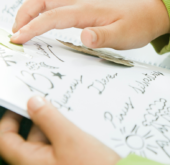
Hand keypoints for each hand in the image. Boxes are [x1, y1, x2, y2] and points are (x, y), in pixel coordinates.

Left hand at [0, 96, 120, 164]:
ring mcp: (53, 164)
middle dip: (40, 115)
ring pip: (47, 138)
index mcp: (30, 161)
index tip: (20, 101)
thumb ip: (48, 119)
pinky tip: (79, 121)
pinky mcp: (67, 162)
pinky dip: (66, 130)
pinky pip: (60, 143)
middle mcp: (38, 164)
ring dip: (56, 122)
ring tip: (70, 107)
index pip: (6, 139)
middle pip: (29, 136)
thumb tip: (33, 102)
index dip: (9, 118)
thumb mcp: (69, 137)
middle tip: (53, 96)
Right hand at [10, 0, 169, 48]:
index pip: (52, 17)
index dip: (32, 27)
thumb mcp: (124, 36)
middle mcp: (82, 2)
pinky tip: (44, 18)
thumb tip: (83, 37)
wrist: (150, 12)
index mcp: (88, 11)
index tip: (17, 40)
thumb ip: (103, 37)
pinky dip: (43, 6)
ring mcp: (83, 1)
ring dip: (32, 6)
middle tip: (16, 32)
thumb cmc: (138, 24)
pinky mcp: (85, 5)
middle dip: (24, 12)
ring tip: (24, 25)